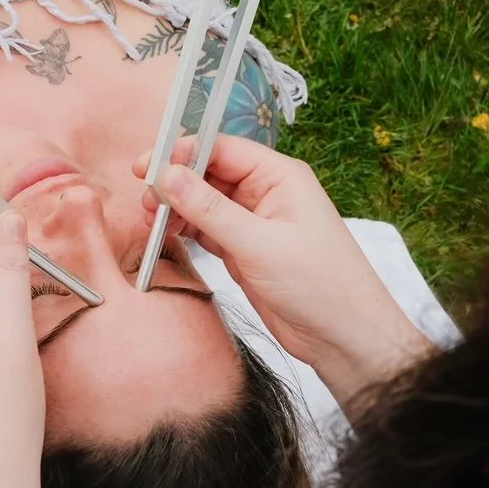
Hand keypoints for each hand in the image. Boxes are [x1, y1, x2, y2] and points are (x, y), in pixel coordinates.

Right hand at [135, 135, 432, 406]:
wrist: (344, 337)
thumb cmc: (320, 285)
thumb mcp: (259, 244)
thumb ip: (209, 210)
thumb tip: (167, 176)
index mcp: (279, 176)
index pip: (221, 149)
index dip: (181, 153)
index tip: (146, 166)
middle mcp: (266, 193)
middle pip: (208, 173)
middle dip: (174, 183)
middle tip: (144, 201)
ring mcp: (254, 222)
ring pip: (204, 203)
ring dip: (176, 209)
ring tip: (150, 221)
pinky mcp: (244, 250)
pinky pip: (207, 230)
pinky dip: (185, 231)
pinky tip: (166, 235)